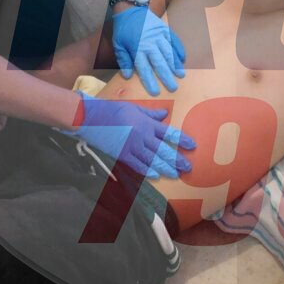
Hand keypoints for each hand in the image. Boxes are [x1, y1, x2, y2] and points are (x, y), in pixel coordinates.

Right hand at [71, 94, 194, 178]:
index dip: (182, 140)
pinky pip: (137, 165)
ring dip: (165, 168)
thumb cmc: (112, 109)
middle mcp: (142, 136)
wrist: (91, 117)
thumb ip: (150, 113)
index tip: (192, 146)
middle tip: (188, 167)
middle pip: (164, 150)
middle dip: (177, 159)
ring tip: (176, 174)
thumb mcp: (134, 107)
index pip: (169, 133)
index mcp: (146, 123)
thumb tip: (165, 114)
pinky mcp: (121, 155)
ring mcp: (132, 147)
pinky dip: (146, 171)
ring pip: (153, 160)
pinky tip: (156, 176)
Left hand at [112, 6, 185, 95]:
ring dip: (175, 65)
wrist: (130, 9)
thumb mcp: (118, 45)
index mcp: (137, 49)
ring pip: (169, 53)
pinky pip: (174, 41)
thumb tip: (127, 76)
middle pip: (160, 63)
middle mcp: (150, 43)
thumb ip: (123, 60)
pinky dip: (179, 50)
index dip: (150, 81)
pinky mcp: (165, 29)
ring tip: (181, 75)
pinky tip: (183, 59)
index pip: (145, 69)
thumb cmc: (123, 30)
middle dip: (167, 77)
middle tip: (173, 88)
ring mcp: (159, 36)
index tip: (156, 92)